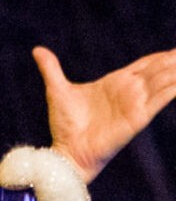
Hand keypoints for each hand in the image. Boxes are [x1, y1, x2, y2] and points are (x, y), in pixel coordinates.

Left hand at [35, 43, 175, 182]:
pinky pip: (161, 99)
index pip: (145, 65)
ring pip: (164, 81)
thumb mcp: (57, 90)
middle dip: (173, 61)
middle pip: (158, 70)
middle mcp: (130, 92)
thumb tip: (37, 49)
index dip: (160, 57)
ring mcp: (136, 104)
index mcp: (115, 83)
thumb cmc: (64, 125)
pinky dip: (173, 88)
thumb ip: (51, 68)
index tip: (174, 49)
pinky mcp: (138, 117)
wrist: (67, 150)